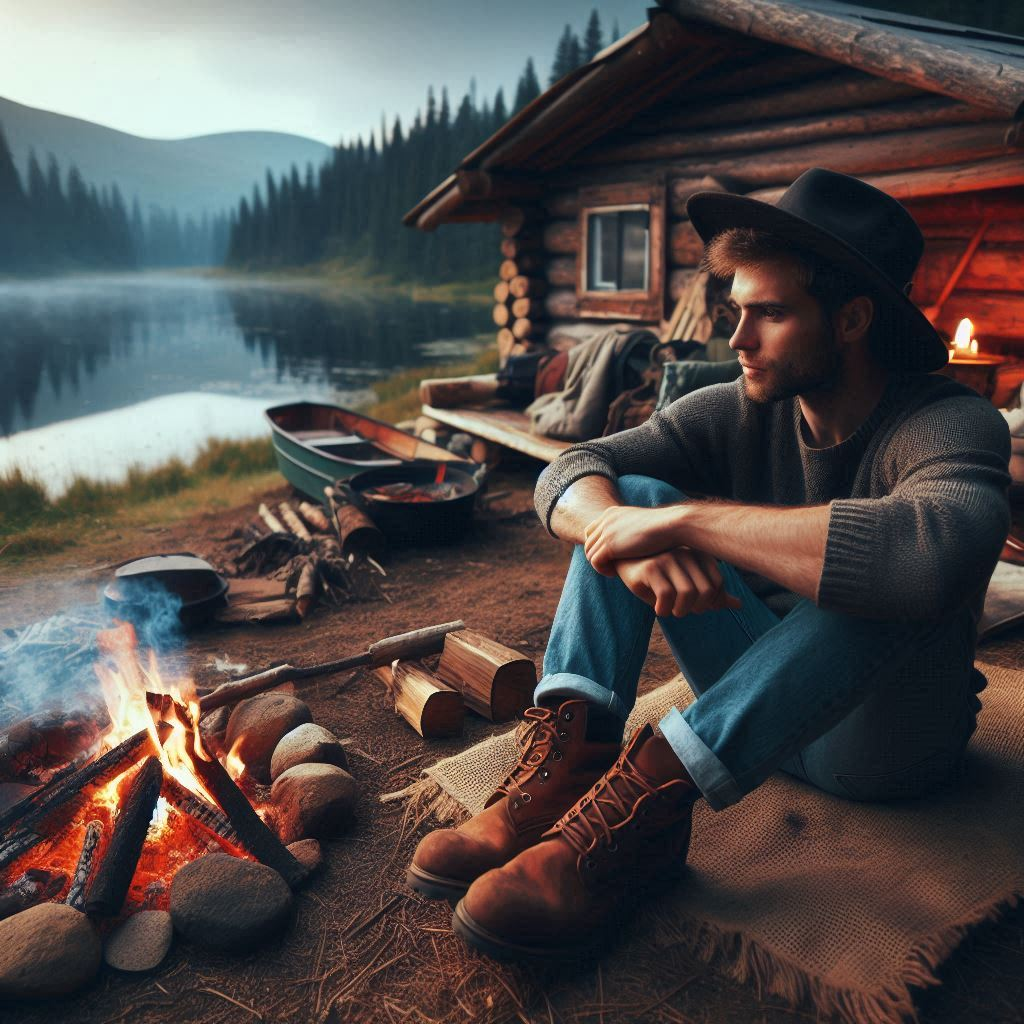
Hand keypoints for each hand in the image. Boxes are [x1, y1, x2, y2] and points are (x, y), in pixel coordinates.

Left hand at [584, 504, 684, 576]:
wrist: (672, 525)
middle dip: (598, 555)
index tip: (612, 556)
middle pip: (589, 542)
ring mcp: (606, 532)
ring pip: (589, 553)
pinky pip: (594, 562)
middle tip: (612, 566)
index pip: (592, 531)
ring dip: (599, 565)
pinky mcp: (609, 546)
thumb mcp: (643, 524)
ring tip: (614, 571)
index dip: (598, 545)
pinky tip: (615, 573)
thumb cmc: (665, 528)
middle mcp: (606, 520)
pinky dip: (602, 570)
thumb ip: (632, 529)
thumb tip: (630, 539)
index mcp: (612, 512)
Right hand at [615, 551, 741, 617]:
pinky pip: (666, 594)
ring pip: (688, 593)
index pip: (717, 584)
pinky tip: (658, 609)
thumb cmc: (657, 576)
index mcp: (697, 555)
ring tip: (671, 611)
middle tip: (682, 611)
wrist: (624, 563)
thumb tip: (738, 605)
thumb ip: (711, 594)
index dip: (709, 602)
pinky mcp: (651, 567)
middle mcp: (686, 553)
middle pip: (706, 591)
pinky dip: (664, 609)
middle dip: (696, 608)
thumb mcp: (685, 585)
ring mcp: (668, 558)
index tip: (694, 607)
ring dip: (680, 610)